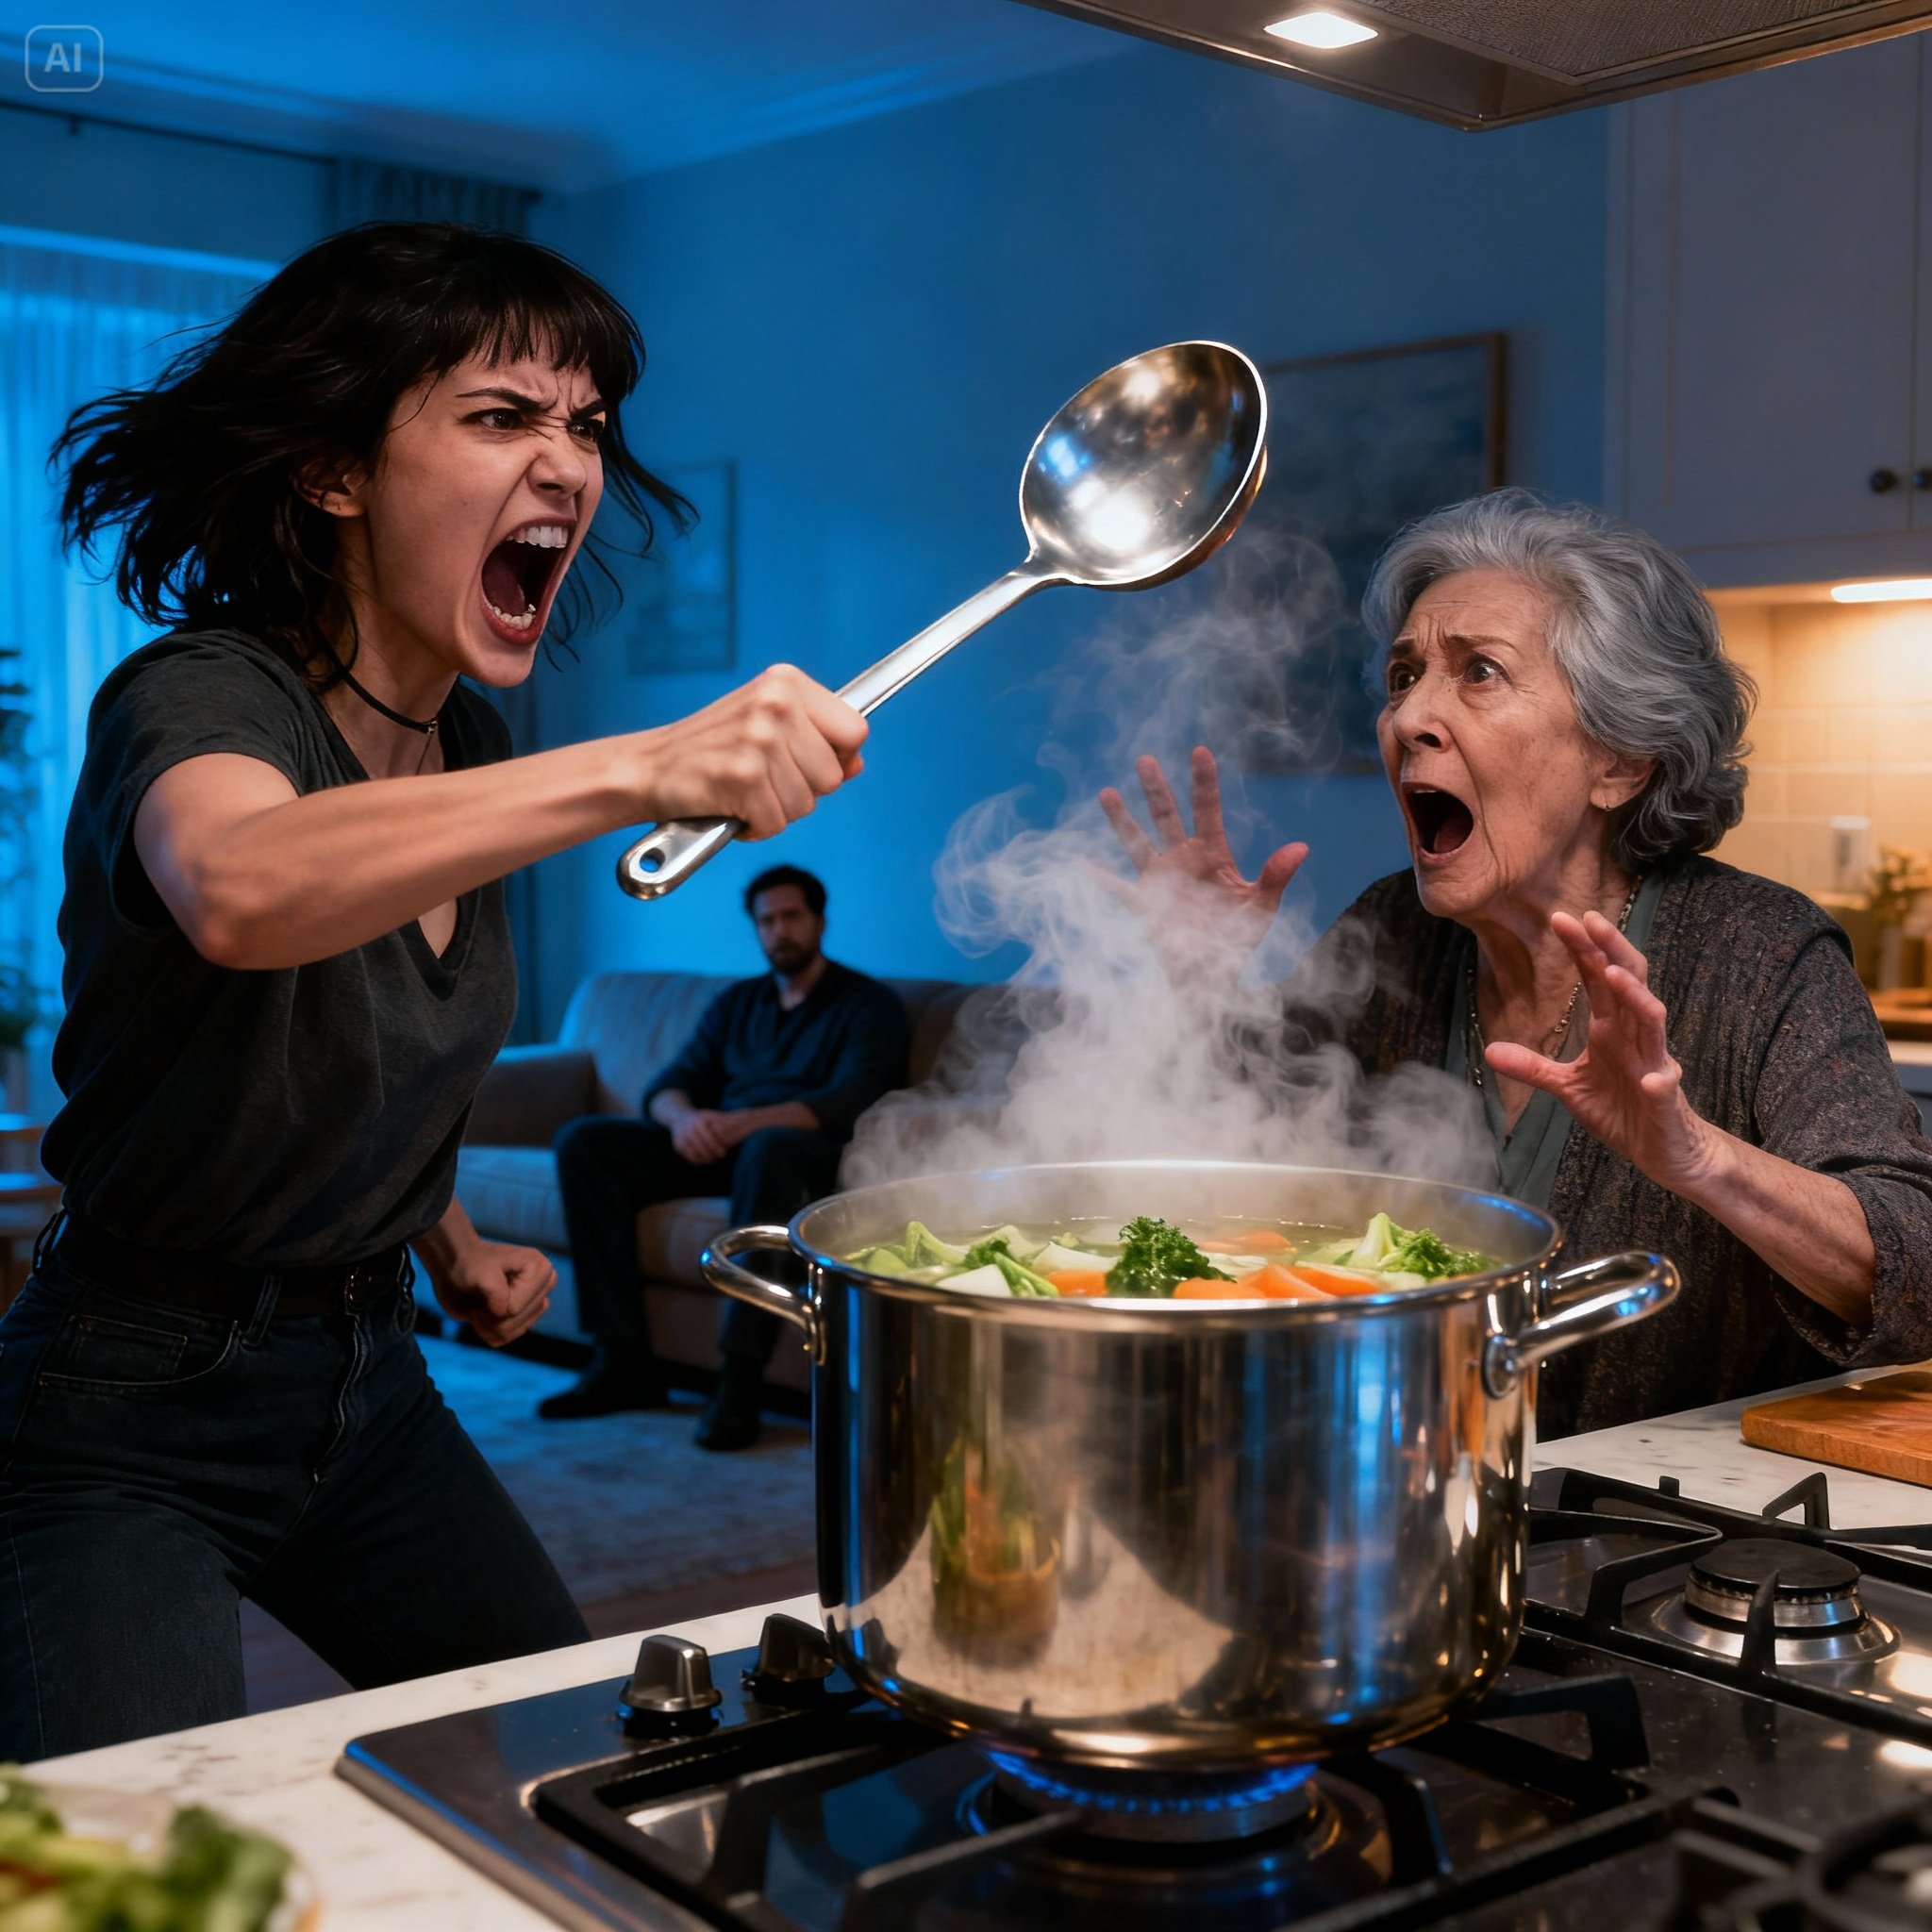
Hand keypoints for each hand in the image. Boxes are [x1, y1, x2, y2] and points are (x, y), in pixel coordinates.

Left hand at [426, 1238, 554, 1347]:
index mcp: (542, 1270)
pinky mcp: (523, 1317)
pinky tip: (481, 1314)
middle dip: (491, 1316)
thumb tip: (503, 1312)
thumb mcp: (481, 1272)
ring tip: (480, 1306)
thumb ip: (495, 1291)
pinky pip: (506, 1339)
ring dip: (488, 1325)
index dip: (493, 1305)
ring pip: (513, 1333)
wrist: (457, 1267)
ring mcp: (535, 1303)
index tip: (481, 1289)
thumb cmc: (471, 1264)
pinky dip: (487, 1331)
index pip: (515, 1307)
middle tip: (479, 1298)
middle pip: (517, 1322)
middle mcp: (544, 1287)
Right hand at [634, 665, 866, 838]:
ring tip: (745, 790)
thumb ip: (816, 740)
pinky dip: (755, 827)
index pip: (855, 730)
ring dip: (777, 810)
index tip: (809, 763)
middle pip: (834, 775)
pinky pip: (777, 822)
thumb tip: (856, 763)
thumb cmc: (710, 749)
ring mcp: (759, 738)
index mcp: (787, 682)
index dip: (839, 758)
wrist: (648, 768)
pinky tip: (732, 806)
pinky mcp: (743, 775)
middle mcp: (776, 703)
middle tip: (762, 779)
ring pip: (807, 803)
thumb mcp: (767, 725)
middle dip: (803, 790)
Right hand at [670, 1107, 734, 1164]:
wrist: (679, 1118)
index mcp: (698, 1122)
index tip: (724, 1153)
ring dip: (704, 1159)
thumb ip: (724, 1120)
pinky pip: (688, 1157)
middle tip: (719, 1157)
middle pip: (701, 1148)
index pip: (709, 1138)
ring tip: (712, 1160)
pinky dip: (696, 1160)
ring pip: (694, 1154)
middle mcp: (688, 1130)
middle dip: (711, 1154)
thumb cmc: (701, 1117)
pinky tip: (703, 1160)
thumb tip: (744, 1119)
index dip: (716, 1147)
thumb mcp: (711, 1115)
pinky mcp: (677, 1146)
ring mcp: (680, 1138)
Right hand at [1098, 746, 1307, 952]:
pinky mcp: (1144, 904)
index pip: (1207, 810)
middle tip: (1145, 759)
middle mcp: (1183, 861)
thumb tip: (1301, 848)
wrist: (1213, 976)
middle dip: (1156, 789)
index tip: (1199, 752)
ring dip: (1122, 819)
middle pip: (1166, 816)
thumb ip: (1275, 876)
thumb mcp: (1261, 907)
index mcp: (1213, 855)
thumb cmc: (1239, 940)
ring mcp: (1161, 880)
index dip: (1203, 782)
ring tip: (1106, 793)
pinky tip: (1080, 861)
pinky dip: (1098, 877)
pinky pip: (1117, 888)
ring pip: (1138, 841)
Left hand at [1481, 910, 1719, 1192]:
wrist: (1662, 1150)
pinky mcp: (1666, 1098)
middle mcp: (1635, 1037)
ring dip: (1635, 998)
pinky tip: (1653, 1079)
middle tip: (1589, 918)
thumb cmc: (1620, 1110)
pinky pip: (1666, 1085)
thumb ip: (1533, 1067)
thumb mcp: (1568, 1087)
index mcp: (1612, 1029)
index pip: (1599, 978)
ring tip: (1613, 976)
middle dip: (1611, 950)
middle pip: (1629, 982)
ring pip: (1652, 1022)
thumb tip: (1489, 1051)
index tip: (1560, 919)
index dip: (1583, 948)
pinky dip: (1661, 1080)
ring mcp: (1654, 1064)